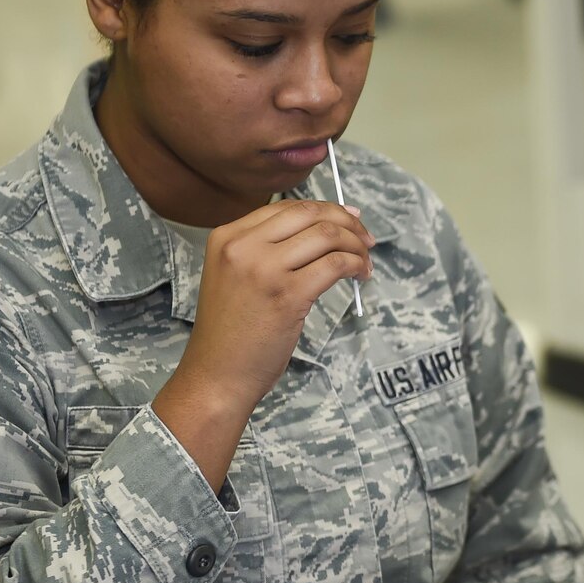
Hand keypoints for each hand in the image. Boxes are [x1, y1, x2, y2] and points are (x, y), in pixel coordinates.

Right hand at [168, 199, 373, 418]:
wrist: (217, 375)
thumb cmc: (232, 332)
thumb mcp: (235, 276)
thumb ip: (265, 250)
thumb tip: (321, 228)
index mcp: (227, 236)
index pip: (287, 207)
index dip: (325, 209)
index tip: (350, 218)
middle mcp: (243, 246)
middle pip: (310, 213)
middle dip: (347, 222)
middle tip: (366, 239)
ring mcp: (265, 269)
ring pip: (328, 235)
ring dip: (356, 245)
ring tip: (365, 262)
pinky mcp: (288, 295)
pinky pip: (335, 264)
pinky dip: (356, 265)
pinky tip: (361, 277)